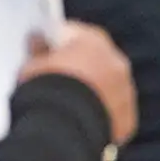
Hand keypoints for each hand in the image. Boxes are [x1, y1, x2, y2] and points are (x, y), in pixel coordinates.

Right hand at [19, 19, 139, 152]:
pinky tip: (80, 126)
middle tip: (56, 83)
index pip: (73, 34)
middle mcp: (116, 62)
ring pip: (108, 89)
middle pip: (96, 61)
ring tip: (68, 110)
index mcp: (93, 40)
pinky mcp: (128, 119)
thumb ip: (37, 52)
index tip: (43, 51)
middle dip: (79, 69)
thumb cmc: (45, 90)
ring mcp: (126, 91)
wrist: (64, 127)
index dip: (56, 43)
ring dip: (93, 94)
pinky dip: (100, 118)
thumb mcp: (31, 65)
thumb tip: (37, 45)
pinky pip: (113, 115)